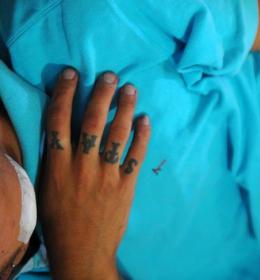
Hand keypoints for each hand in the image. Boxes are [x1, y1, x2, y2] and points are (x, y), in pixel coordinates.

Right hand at [38, 69, 150, 279]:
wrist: (82, 251)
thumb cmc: (59, 219)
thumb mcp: (47, 187)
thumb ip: (55, 158)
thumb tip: (63, 127)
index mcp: (57, 166)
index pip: (58, 122)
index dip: (64, 95)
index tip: (72, 74)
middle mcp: (82, 166)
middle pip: (92, 123)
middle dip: (101, 95)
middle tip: (110, 75)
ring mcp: (106, 175)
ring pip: (117, 135)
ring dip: (125, 110)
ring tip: (131, 89)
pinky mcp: (126, 185)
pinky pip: (136, 156)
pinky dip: (143, 137)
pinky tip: (147, 119)